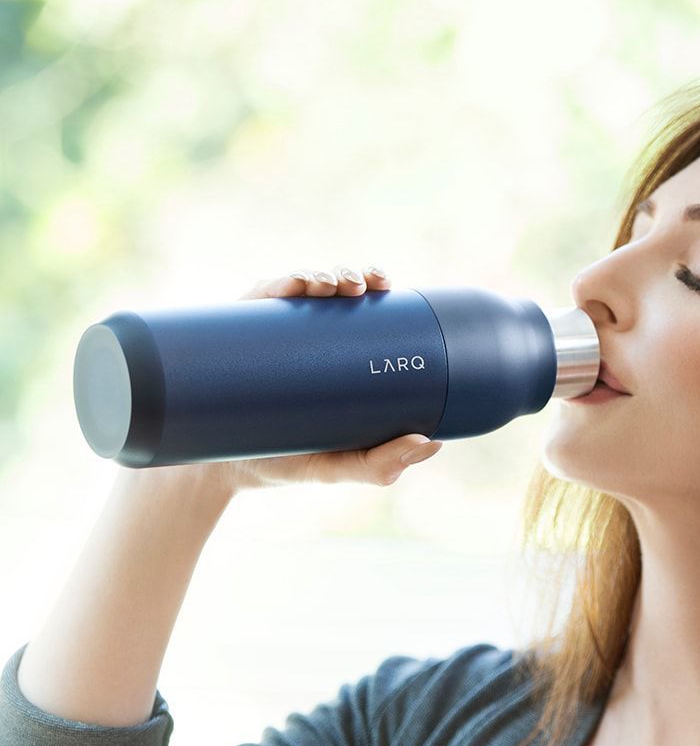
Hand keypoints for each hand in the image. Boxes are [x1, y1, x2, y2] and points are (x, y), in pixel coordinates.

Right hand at [194, 264, 442, 496]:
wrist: (223, 471)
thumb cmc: (289, 463)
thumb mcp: (338, 467)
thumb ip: (380, 464)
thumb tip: (431, 443)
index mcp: (335, 356)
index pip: (361, 311)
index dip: (375, 288)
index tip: (387, 286)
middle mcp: (304, 338)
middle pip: (332, 291)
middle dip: (351, 275)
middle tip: (360, 287)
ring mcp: (270, 335)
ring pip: (297, 289)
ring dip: (317, 275)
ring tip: (329, 287)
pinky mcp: (237, 338)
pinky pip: (256, 302)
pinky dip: (276, 285)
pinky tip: (291, 286)